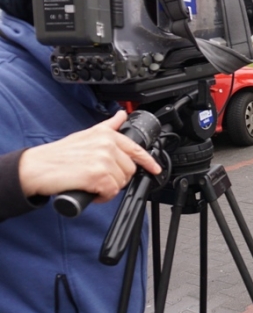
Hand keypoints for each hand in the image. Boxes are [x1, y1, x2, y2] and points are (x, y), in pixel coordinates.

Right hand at [18, 111, 161, 201]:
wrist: (36, 167)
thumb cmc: (58, 155)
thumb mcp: (85, 135)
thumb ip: (107, 127)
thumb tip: (121, 115)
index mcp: (106, 134)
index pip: (135, 148)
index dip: (148, 161)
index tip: (155, 169)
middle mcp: (107, 144)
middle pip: (129, 169)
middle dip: (118, 178)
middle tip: (100, 179)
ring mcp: (103, 159)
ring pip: (121, 182)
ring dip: (109, 188)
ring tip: (92, 184)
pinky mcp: (98, 175)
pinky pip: (111, 192)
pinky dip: (102, 197)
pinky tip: (90, 191)